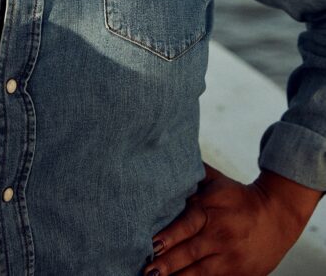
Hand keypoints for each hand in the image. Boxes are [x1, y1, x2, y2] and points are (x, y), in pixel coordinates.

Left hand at [144, 164, 321, 274]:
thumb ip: (192, 175)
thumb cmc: (239, 197)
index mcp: (212, 209)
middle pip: (189, 252)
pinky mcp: (239, 274)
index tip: (151, 244)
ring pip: (200, 273)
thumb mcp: (217, 181)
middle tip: (147, 271)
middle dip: (167, 263)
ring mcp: (230, 257)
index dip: (168, 235)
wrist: (277, 215)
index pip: (187, 224)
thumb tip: (164, 160)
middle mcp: (221, 234)